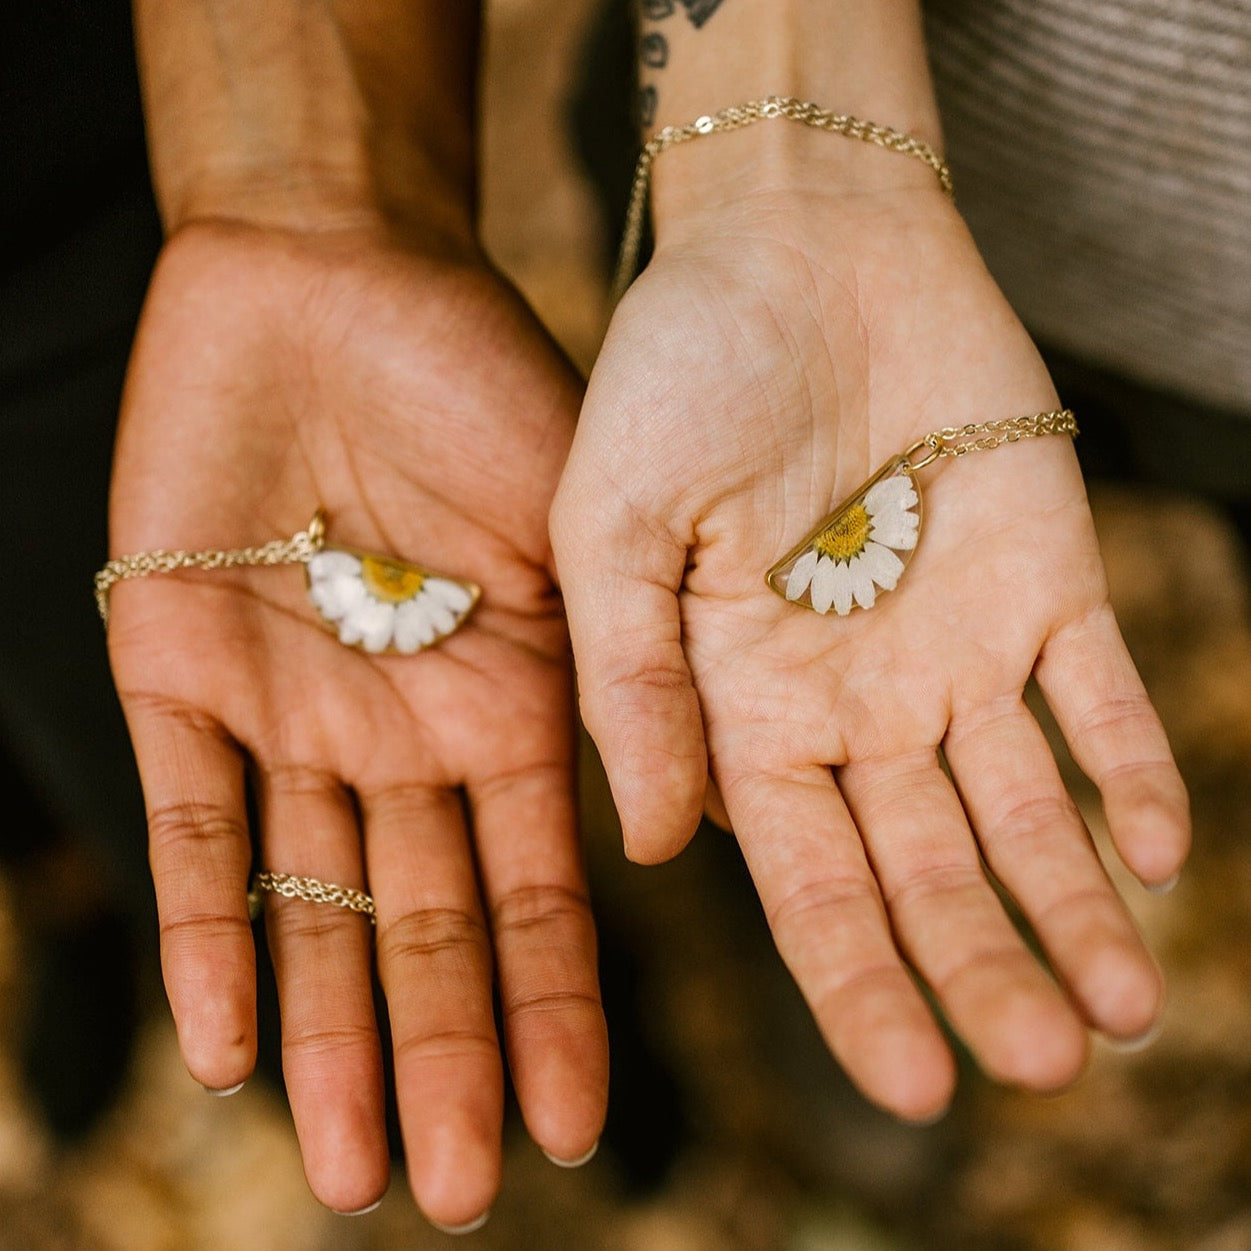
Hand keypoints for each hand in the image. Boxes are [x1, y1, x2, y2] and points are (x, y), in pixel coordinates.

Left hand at [107, 221, 605, 1223]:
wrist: (338, 273)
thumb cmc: (484, 377)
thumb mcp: (581, 530)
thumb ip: (608, 674)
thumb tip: (672, 831)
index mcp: (515, 707)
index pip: (538, 893)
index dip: (554, 1011)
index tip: (575, 1129)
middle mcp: (410, 733)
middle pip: (424, 926)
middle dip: (439, 1054)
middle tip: (451, 1188)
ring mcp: (296, 710)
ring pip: (311, 903)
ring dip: (326, 1033)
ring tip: (351, 1165)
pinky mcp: (181, 668)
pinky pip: (194, 823)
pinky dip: (208, 928)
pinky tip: (224, 1044)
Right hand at [552, 184, 1188, 1120]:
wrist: (797, 242)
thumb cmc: (680, 370)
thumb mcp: (608, 521)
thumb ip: (627, 682)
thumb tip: (658, 847)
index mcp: (748, 702)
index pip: (808, 876)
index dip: (856, 980)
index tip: (911, 1087)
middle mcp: (858, 698)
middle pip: (927, 866)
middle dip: (978, 971)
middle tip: (1038, 1073)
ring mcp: (960, 643)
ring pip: (1025, 807)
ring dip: (1073, 905)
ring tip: (1120, 1016)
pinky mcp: (1049, 574)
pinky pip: (1098, 692)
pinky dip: (1128, 770)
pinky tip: (1154, 857)